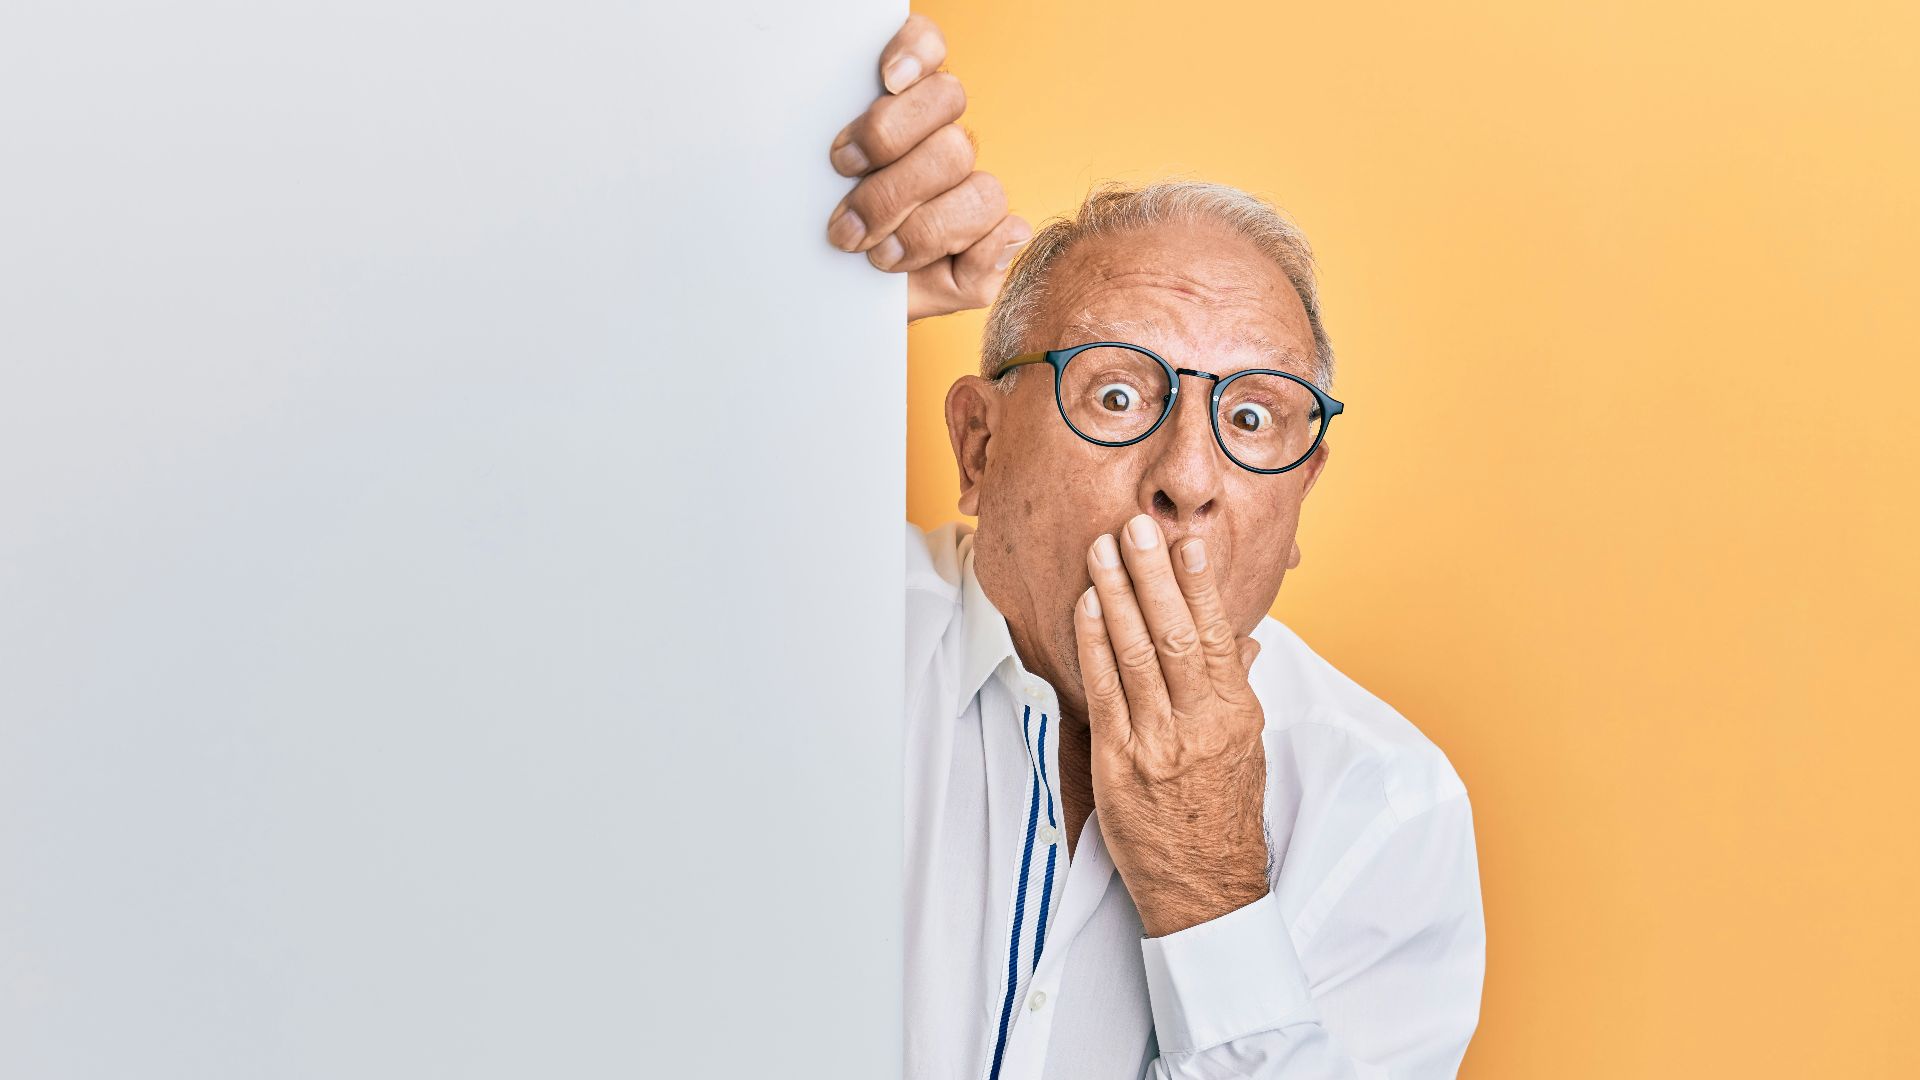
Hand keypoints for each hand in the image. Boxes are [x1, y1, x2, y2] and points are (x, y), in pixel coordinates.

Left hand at [826, 14, 1030, 322]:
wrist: (838, 310)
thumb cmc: (824, 256)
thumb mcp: (809, 222)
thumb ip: (828, 190)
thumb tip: (898, 176)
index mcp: (897, 112)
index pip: (926, 48)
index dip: (915, 52)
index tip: (886, 80)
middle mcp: (939, 139)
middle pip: (947, 110)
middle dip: (890, 167)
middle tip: (845, 217)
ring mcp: (969, 188)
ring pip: (972, 175)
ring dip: (920, 222)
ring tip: (874, 251)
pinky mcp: (993, 242)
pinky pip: (1007, 231)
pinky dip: (982, 248)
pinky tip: (954, 260)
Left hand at [1074, 513, 1271, 938]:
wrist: (1204, 887)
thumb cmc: (1224, 814)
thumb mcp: (1248, 748)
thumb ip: (1240, 688)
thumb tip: (1246, 641)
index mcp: (1237, 715)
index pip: (1219, 635)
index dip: (1200, 586)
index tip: (1187, 543)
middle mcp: (1200, 724)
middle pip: (1175, 635)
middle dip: (1152, 576)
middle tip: (1135, 527)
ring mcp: (1158, 743)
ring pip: (1136, 655)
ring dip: (1117, 597)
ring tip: (1102, 551)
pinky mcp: (1120, 762)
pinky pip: (1105, 692)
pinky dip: (1094, 644)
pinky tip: (1087, 606)